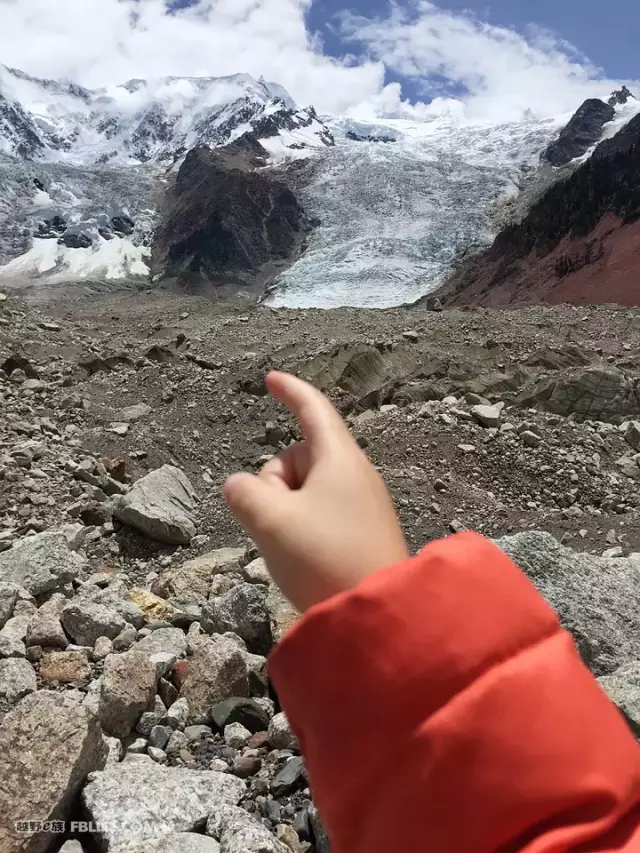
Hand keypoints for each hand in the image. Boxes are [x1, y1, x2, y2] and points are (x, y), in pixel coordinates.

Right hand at [224, 371, 408, 611]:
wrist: (376, 615)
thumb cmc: (324, 558)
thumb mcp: (270, 521)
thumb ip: (244, 494)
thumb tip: (241, 487)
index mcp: (339, 458)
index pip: (312, 410)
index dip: (290, 391)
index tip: (271, 379)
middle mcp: (355, 474)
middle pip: (297, 458)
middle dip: (274, 484)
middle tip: (277, 524)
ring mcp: (362, 505)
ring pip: (304, 491)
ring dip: (285, 511)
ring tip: (293, 549)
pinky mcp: (363, 532)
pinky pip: (320, 515)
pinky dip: (301, 528)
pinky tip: (306, 561)